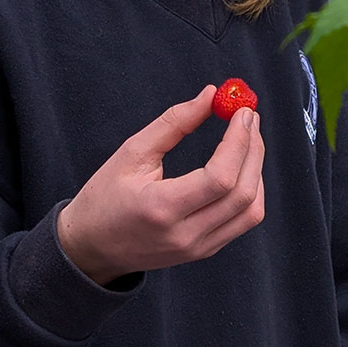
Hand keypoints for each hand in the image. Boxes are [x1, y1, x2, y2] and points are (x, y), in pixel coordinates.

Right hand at [56, 85, 264, 285]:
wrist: (90, 249)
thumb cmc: (105, 196)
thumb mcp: (132, 152)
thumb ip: (174, 122)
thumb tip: (212, 95)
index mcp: (161, 209)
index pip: (219, 178)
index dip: (239, 142)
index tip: (242, 111)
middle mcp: (185, 235)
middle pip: (242, 194)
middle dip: (253, 149)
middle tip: (249, 118)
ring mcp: (197, 248)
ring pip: (250, 211)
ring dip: (256, 170)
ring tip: (248, 139)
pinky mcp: (204, 251)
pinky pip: (242, 221)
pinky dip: (250, 190)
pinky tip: (241, 166)